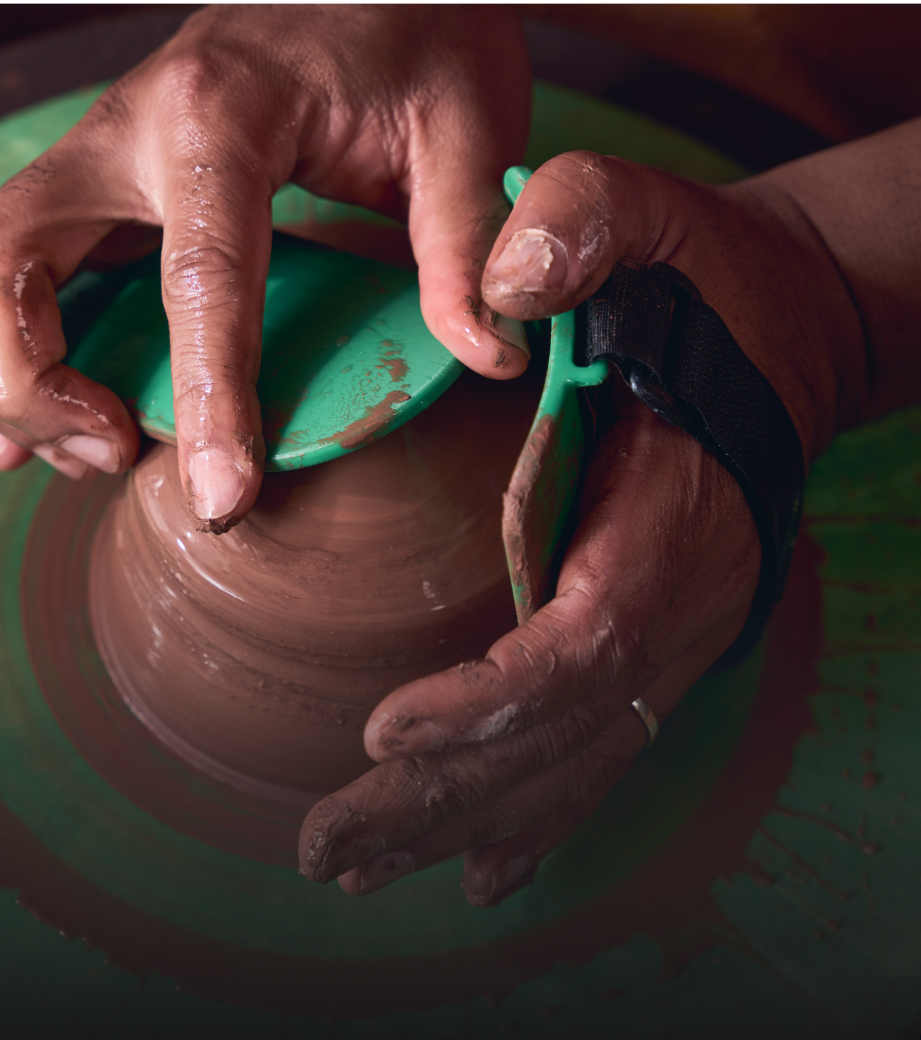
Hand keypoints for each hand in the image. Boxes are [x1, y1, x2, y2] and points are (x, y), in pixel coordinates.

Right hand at [0, 5, 531, 528]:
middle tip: (118, 451)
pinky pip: (16, 274)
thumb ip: (468, 238)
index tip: (225, 499)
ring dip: (13, 380)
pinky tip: (59, 425)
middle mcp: (129, 129)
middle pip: (0, 261)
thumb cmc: (416, 33)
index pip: (197, 277)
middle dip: (28, 385)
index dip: (207, 400)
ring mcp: (101, 155)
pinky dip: (19, 357)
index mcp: (223, 113)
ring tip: (104, 447)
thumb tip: (486, 355)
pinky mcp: (101, 185)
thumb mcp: (466, 124)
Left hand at [299, 148, 868, 905]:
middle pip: (559, 738)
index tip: (382, 731)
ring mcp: (669, 643)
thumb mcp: (651, 218)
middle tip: (323, 848)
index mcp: (670, 524)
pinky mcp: (648, 649)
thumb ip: (586, 223)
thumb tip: (497, 289)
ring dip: (458, 825)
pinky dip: (534, 820)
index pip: (585, 644)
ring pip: (568, 765)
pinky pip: (597, 754)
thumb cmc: (708, 284)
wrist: (783, 335)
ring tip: (351, 866)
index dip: (491, 700)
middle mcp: (677, 608)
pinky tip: (476, 872)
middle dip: (438, 799)